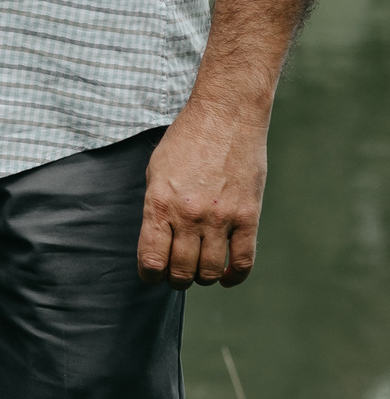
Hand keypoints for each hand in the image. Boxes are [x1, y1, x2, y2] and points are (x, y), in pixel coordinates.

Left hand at [136, 99, 268, 287]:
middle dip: (175, 279)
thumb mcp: (156, 172)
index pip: (151, 259)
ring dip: (201, 278)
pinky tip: (225, 276)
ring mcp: (221, 218)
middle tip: (175, 275)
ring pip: (209, 271)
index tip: (151, 275)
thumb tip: (156, 242)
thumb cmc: (185, 143)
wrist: (225, 119)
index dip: (150, 275)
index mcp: (159, 203)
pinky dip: (233, 276)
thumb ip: (155, 207)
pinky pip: (243, 261)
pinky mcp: (248, 217)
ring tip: (198, 272)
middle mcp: (189, 215)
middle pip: (181, 270)